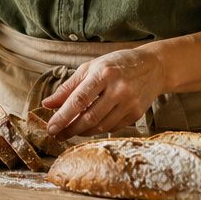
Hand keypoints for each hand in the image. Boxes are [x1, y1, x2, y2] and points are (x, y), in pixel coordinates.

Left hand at [41, 48, 165, 137]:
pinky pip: (112, 127)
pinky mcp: (136, 113)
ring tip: (70, 131)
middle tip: (57, 135)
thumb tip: (47, 104)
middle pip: (89, 117)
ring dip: (82, 132)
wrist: (153, 67)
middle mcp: (118, 89)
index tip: (51, 127)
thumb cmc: (116, 64)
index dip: (63, 116)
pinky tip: (89, 127)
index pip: (79, 100)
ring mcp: (129, 103)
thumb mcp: (91, 68)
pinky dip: (98, 129)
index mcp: (103, 73)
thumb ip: (68, 87)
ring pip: (101, 126)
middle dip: (70, 129)